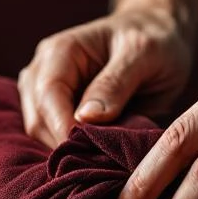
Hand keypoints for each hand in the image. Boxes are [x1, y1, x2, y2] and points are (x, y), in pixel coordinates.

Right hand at [18, 8, 192, 148]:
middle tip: (104, 161)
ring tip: (103, 158)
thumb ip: (115, 83)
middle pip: (37, 120)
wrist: (159, 37)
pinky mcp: (55, 113)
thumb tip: (85, 118)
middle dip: (66, 144)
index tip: (92, 152)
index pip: (48, 96)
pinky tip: (96, 155)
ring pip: (40, 135)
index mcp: (60, 51)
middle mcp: (43, 72)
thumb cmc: (155, 40)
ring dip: (68, 151)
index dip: (64, 128)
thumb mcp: (144, 55)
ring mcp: (44, 94)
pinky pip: (52, 140)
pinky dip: (72, 151)